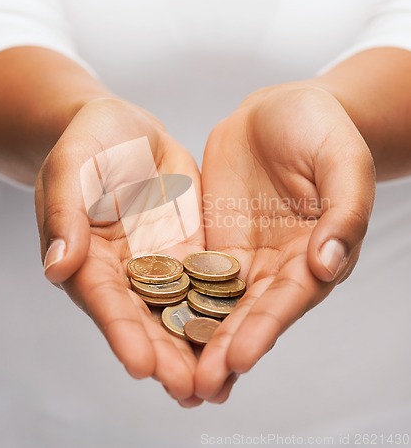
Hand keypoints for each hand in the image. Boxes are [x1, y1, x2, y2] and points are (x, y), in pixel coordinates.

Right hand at [35, 98, 210, 403]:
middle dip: (167, 355)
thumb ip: (65, 212)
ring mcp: (161, 263)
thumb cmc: (89, 144)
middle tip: (191, 390)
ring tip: (221, 381)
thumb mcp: (71, 168)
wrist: (126, 131)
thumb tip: (58, 267)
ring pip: (181, 310)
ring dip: (198, 345)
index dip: (122, 333)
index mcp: (88, 259)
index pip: (105, 301)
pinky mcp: (192, 249)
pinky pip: (208, 281)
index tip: (142, 365)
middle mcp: (126, 272)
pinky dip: (223, 309)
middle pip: (146, 319)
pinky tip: (244, 331)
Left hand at [195, 84, 375, 401]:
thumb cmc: (322, 131)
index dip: (265, 328)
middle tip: (197, 386)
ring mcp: (243, 254)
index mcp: (315, 254)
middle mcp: (278, 264)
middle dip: (225, 349)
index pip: (289, 299)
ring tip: (172, 372)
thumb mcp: (342, 163)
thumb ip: (343, 213)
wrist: (282, 110)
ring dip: (197, 337)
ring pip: (218, 303)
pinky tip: (154, 321)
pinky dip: (177, 298)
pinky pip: (193, 272)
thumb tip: (328, 265)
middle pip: (249, 313)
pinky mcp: (214, 240)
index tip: (240, 358)